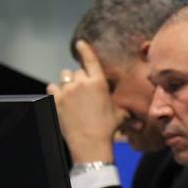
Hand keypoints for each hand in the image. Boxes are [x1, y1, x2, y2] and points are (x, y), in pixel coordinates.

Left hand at [46, 40, 125, 163]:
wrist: (90, 144)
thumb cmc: (107, 129)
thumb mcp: (119, 114)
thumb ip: (123, 107)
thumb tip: (135, 114)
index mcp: (98, 82)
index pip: (89, 59)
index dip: (84, 49)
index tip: (80, 43)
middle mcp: (81, 83)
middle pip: (76, 71)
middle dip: (79, 78)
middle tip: (82, 91)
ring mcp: (67, 91)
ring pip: (63, 77)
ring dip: (67, 82)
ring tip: (70, 93)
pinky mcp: (56, 100)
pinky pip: (51, 87)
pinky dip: (55, 90)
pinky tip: (60, 97)